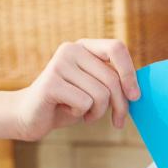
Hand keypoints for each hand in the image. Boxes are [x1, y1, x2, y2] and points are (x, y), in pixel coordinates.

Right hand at [11, 39, 140, 140]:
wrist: (30, 116)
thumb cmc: (67, 103)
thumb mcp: (94, 89)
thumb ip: (113, 82)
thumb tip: (137, 91)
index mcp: (84, 46)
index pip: (116, 48)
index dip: (130, 73)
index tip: (135, 97)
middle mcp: (71, 49)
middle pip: (112, 79)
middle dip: (120, 105)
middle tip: (117, 121)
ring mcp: (59, 64)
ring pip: (101, 94)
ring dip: (97, 112)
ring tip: (84, 112)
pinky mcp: (51, 83)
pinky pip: (85, 103)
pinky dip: (81, 114)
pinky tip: (67, 110)